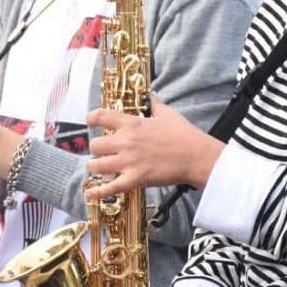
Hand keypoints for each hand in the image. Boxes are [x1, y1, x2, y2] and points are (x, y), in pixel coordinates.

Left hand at [85, 93, 224, 200]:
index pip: (101, 117)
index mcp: (132, 124)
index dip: (91, 119)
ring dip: (95, 167)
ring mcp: (129, 161)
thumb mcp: (167, 113)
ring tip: (98, 168)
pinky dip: (98, 192)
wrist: (196, 156)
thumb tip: (151, 93)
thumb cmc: (183, 134)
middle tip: (101, 151)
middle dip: (95, 149)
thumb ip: (155, 103)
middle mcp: (126, 141)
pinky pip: (111, 187)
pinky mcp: (136, 179)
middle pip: (95, 145)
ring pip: (97, 166)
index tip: (90, 121)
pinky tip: (89, 193)